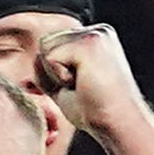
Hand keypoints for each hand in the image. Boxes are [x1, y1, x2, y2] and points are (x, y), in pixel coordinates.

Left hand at [36, 24, 146, 144]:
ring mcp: (94, 34)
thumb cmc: (95, 111)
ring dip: (57, 74)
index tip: (82, 88)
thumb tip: (35, 56)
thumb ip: (50, 69)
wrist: (118, 123)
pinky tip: (83, 84)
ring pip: (46, 48)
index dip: (57, 72)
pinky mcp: (88, 43)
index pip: (55, 45)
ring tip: (83, 85)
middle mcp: (97, 31)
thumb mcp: (66, 86)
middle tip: (82, 88)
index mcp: (96, 38)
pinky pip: (50, 58)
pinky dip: (59, 78)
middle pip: (47, 43)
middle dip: (54, 72)